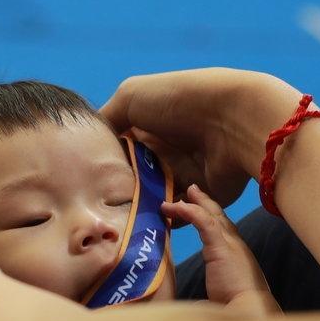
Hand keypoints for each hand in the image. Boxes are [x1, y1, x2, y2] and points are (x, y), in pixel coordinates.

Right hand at [101, 69, 302, 207]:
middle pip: (134, 177)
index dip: (103, 164)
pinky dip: (164, 220)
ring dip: (139, 208)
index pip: (120, 149)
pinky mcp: (203, 195)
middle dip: (119, 191)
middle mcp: (166, 150)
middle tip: (99, 205)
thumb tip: (94, 143)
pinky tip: (146, 224)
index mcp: (150, 125)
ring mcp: (185, 174)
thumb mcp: (131, 96)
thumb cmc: (180, 100)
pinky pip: (179, 213)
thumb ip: (107, 119)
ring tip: (119, 220)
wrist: (235, 120)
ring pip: (153, 198)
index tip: (84, 180)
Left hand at [163, 185, 280, 316]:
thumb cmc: (236, 310)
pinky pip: (204, 222)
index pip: (223, 230)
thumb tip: (196, 305)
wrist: (249, 314)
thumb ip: (211, 294)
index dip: (211, 217)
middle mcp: (236, 246)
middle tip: (191, 190)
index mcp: (236, 256)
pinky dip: (191, 212)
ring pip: (210, 216)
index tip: (198, 208)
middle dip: (204, 202)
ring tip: (172, 201)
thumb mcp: (222, 297)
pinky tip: (177, 207)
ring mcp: (230, 245)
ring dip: (191, 205)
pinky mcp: (222, 248)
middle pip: (218, 217)